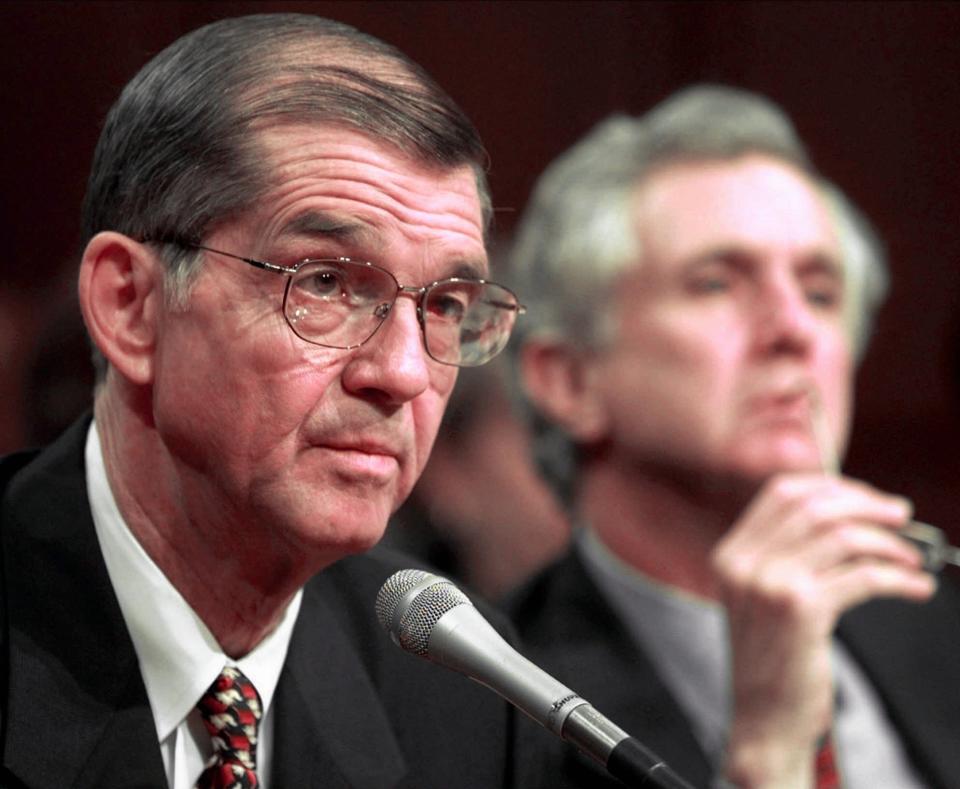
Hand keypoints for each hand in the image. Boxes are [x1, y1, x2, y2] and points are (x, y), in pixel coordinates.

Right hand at [711, 473, 935, 787]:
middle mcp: (744, 563)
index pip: (781, 492)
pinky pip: (862, 576)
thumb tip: (847, 513)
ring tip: (911, 559)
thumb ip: (785, 554)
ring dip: (889, 544)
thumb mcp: (762, 597)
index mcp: (731, 554)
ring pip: (842, 536)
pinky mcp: (800, 609)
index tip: (867, 498)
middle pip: (814, 506)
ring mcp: (768, 584)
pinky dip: (899, 578)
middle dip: (867, 505)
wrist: (763, 720)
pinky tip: (915, 587)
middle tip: (901, 518)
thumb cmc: (774, 662)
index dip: (831, 486)